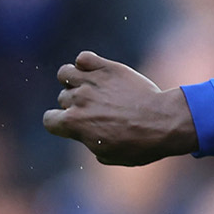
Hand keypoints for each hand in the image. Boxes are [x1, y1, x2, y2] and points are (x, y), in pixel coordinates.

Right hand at [44, 51, 198, 164]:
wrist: (164, 121)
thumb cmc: (140, 144)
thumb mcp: (111, 156)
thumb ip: (90, 144)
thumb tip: (88, 137)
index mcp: (74, 123)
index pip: (49, 120)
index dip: (60, 123)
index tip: (74, 124)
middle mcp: (78, 100)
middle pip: (63, 98)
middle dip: (75, 104)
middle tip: (99, 110)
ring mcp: (91, 81)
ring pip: (65, 73)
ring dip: (73, 80)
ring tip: (90, 87)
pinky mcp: (107, 68)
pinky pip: (84, 58)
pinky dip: (87, 63)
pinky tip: (98, 72)